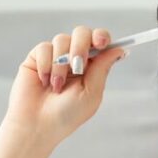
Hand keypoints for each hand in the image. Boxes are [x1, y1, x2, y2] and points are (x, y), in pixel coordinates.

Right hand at [2, 25, 127, 144]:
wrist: (38, 125)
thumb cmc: (67, 114)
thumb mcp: (91, 93)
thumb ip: (103, 68)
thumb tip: (120, 49)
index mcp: (91, 66)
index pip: (100, 42)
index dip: (102, 36)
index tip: (101, 42)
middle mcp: (74, 58)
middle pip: (82, 33)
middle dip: (81, 46)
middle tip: (77, 66)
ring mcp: (56, 56)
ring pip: (62, 39)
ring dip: (61, 64)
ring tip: (56, 86)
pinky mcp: (37, 58)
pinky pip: (44, 47)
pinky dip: (45, 64)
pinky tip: (44, 81)